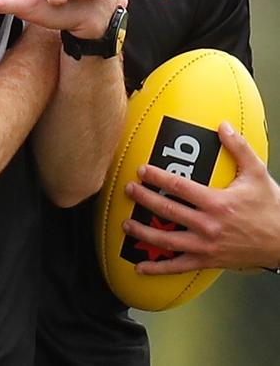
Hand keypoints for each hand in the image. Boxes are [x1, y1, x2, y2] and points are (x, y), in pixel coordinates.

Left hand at [122, 121, 279, 272]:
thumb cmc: (271, 208)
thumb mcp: (256, 173)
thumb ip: (238, 147)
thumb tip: (222, 125)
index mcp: (217, 203)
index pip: (179, 187)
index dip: (157, 177)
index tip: (142, 170)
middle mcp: (208, 226)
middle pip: (168, 211)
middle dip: (144, 199)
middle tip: (128, 190)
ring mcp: (206, 246)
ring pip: (167, 241)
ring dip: (144, 232)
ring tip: (126, 224)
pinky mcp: (208, 262)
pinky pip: (179, 267)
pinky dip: (158, 268)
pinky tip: (141, 267)